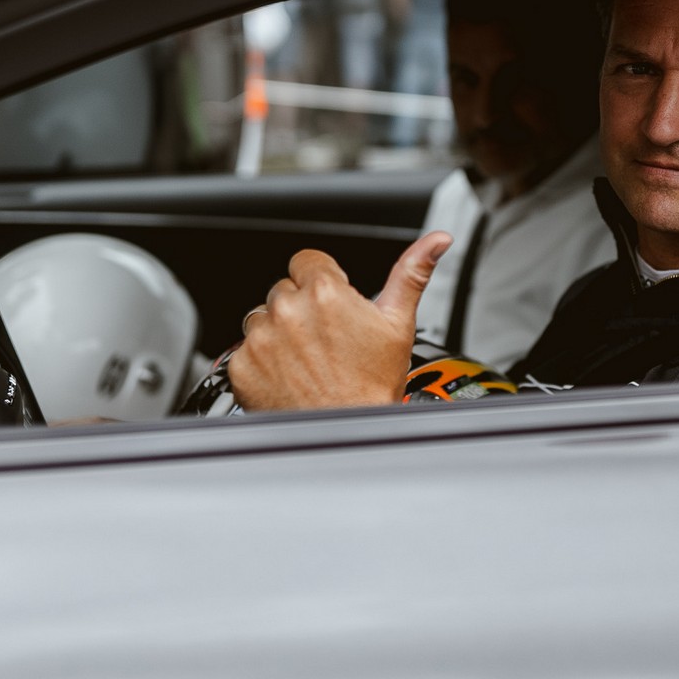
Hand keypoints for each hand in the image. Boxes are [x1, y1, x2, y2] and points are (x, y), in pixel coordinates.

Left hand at [229, 232, 451, 410]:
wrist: (345, 435)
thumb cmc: (372, 386)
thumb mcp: (398, 325)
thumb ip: (411, 274)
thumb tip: (436, 243)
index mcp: (325, 293)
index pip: (307, 261)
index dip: (323, 282)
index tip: (333, 307)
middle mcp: (288, 310)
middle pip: (286, 289)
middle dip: (302, 308)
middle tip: (325, 338)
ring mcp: (262, 338)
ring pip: (264, 316)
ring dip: (280, 332)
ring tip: (307, 358)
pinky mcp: (242, 364)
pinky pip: (246, 348)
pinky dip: (263, 359)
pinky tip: (289, 373)